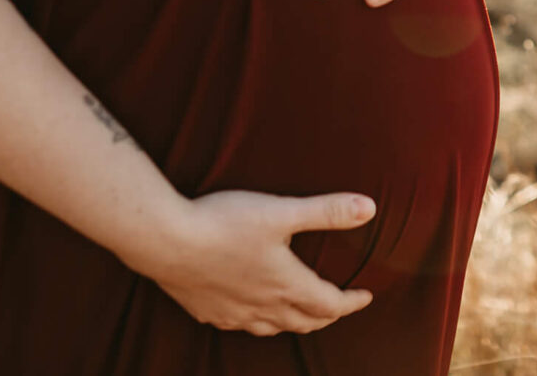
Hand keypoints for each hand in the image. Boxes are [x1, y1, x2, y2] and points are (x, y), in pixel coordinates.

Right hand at [137, 190, 375, 335]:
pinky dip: (255, 321)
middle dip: (326, 316)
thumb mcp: (282, 211)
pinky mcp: (206, 310)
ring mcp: (233, 313)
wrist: (166, 240)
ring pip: (271, 329)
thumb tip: (369, 208)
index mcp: (286, 284)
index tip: (366, 295)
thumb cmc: (225, 222)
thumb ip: (327, 211)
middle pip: (304, 322)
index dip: (352, 302)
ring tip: (298, 313)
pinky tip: (247, 310)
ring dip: (292, 323)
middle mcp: (263, 306)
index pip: (330, 304)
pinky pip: (239, 325)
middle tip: (337, 307)